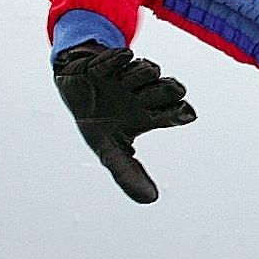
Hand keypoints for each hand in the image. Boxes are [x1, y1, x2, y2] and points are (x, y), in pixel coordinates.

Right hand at [52, 43, 195, 202]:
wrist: (73, 91)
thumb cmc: (99, 122)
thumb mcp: (110, 152)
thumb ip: (128, 174)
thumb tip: (151, 200)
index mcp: (149, 114)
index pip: (175, 112)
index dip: (180, 112)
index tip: (185, 113)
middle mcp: (144, 93)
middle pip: (169, 88)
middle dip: (165, 90)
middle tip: (148, 98)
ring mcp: (127, 77)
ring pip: (148, 70)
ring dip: (140, 76)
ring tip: (125, 83)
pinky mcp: (107, 63)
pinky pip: (119, 58)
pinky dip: (120, 59)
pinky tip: (123, 59)